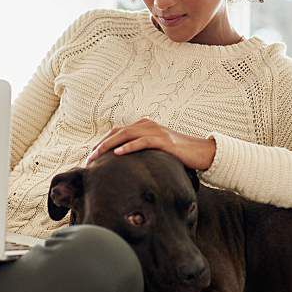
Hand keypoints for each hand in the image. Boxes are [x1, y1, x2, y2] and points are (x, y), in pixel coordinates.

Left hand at [85, 118, 216, 170]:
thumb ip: (142, 152)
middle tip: (89, 159)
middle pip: (118, 132)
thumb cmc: (179, 154)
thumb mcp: (156, 151)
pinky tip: (118, 154)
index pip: (117, 132)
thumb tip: (126, 166)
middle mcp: (147, 125)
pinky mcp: (164, 141)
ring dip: (109, 145)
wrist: (202, 152)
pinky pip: (142, 142)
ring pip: (126, 134)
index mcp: (144, 126)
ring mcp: (155, 131)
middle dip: (101, 145)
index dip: (103, 142)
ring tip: (97, 156)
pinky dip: (128, 146)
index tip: (92, 156)